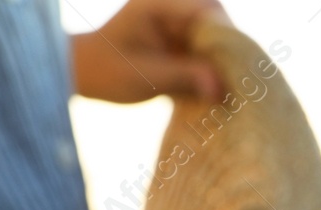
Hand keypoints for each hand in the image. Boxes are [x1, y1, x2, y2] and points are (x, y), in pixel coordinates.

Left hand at [71, 0, 226, 103]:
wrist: (82, 72)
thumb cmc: (106, 71)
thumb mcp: (147, 76)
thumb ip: (185, 78)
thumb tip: (220, 88)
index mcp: (160, 4)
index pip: (208, 9)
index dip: (228, 35)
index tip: (238, 64)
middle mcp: (170, 9)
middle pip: (215, 23)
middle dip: (227, 51)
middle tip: (239, 80)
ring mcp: (174, 24)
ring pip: (212, 39)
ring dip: (220, 63)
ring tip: (228, 88)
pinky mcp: (176, 41)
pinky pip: (203, 51)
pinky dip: (209, 70)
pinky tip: (213, 90)